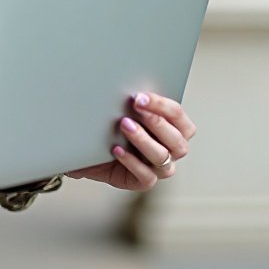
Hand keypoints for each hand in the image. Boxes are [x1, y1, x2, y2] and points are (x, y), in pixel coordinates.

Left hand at [66, 92, 195, 190]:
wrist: (90, 151)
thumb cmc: (112, 128)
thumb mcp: (123, 111)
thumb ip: (134, 103)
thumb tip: (130, 87)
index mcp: (172, 128)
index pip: (178, 116)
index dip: (162, 106)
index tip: (140, 96)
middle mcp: (170, 150)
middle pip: (178, 140)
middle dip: (157, 122)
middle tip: (135, 107)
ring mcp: (158, 168)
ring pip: (162, 157)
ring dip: (144, 139)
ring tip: (124, 125)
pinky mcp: (142, 181)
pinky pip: (146, 176)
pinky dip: (132, 162)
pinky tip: (117, 149)